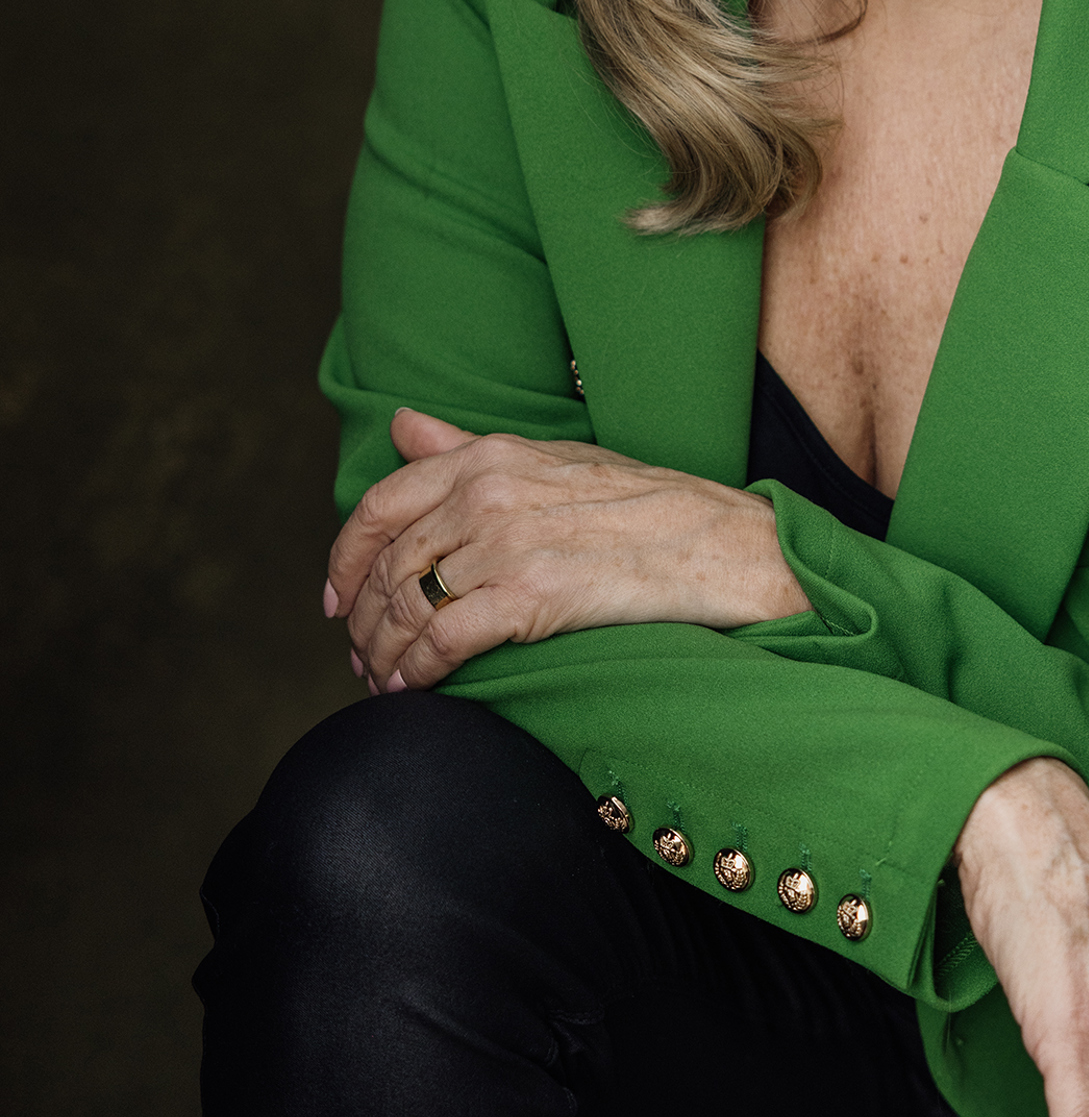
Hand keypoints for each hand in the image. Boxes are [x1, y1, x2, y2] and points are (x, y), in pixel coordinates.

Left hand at [324, 408, 809, 690]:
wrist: (723, 546)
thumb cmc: (647, 507)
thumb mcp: (554, 459)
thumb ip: (468, 448)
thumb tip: (403, 426)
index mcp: (490, 456)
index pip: (381, 503)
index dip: (344, 558)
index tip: (337, 598)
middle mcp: (488, 493)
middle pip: (386, 564)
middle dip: (361, 620)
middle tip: (359, 657)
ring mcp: (507, 544)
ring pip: (407, 606)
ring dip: (383, 654)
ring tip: (385, 681)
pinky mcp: (529, 597)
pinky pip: (442, 641)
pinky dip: (417, 673)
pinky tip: (417, 691)